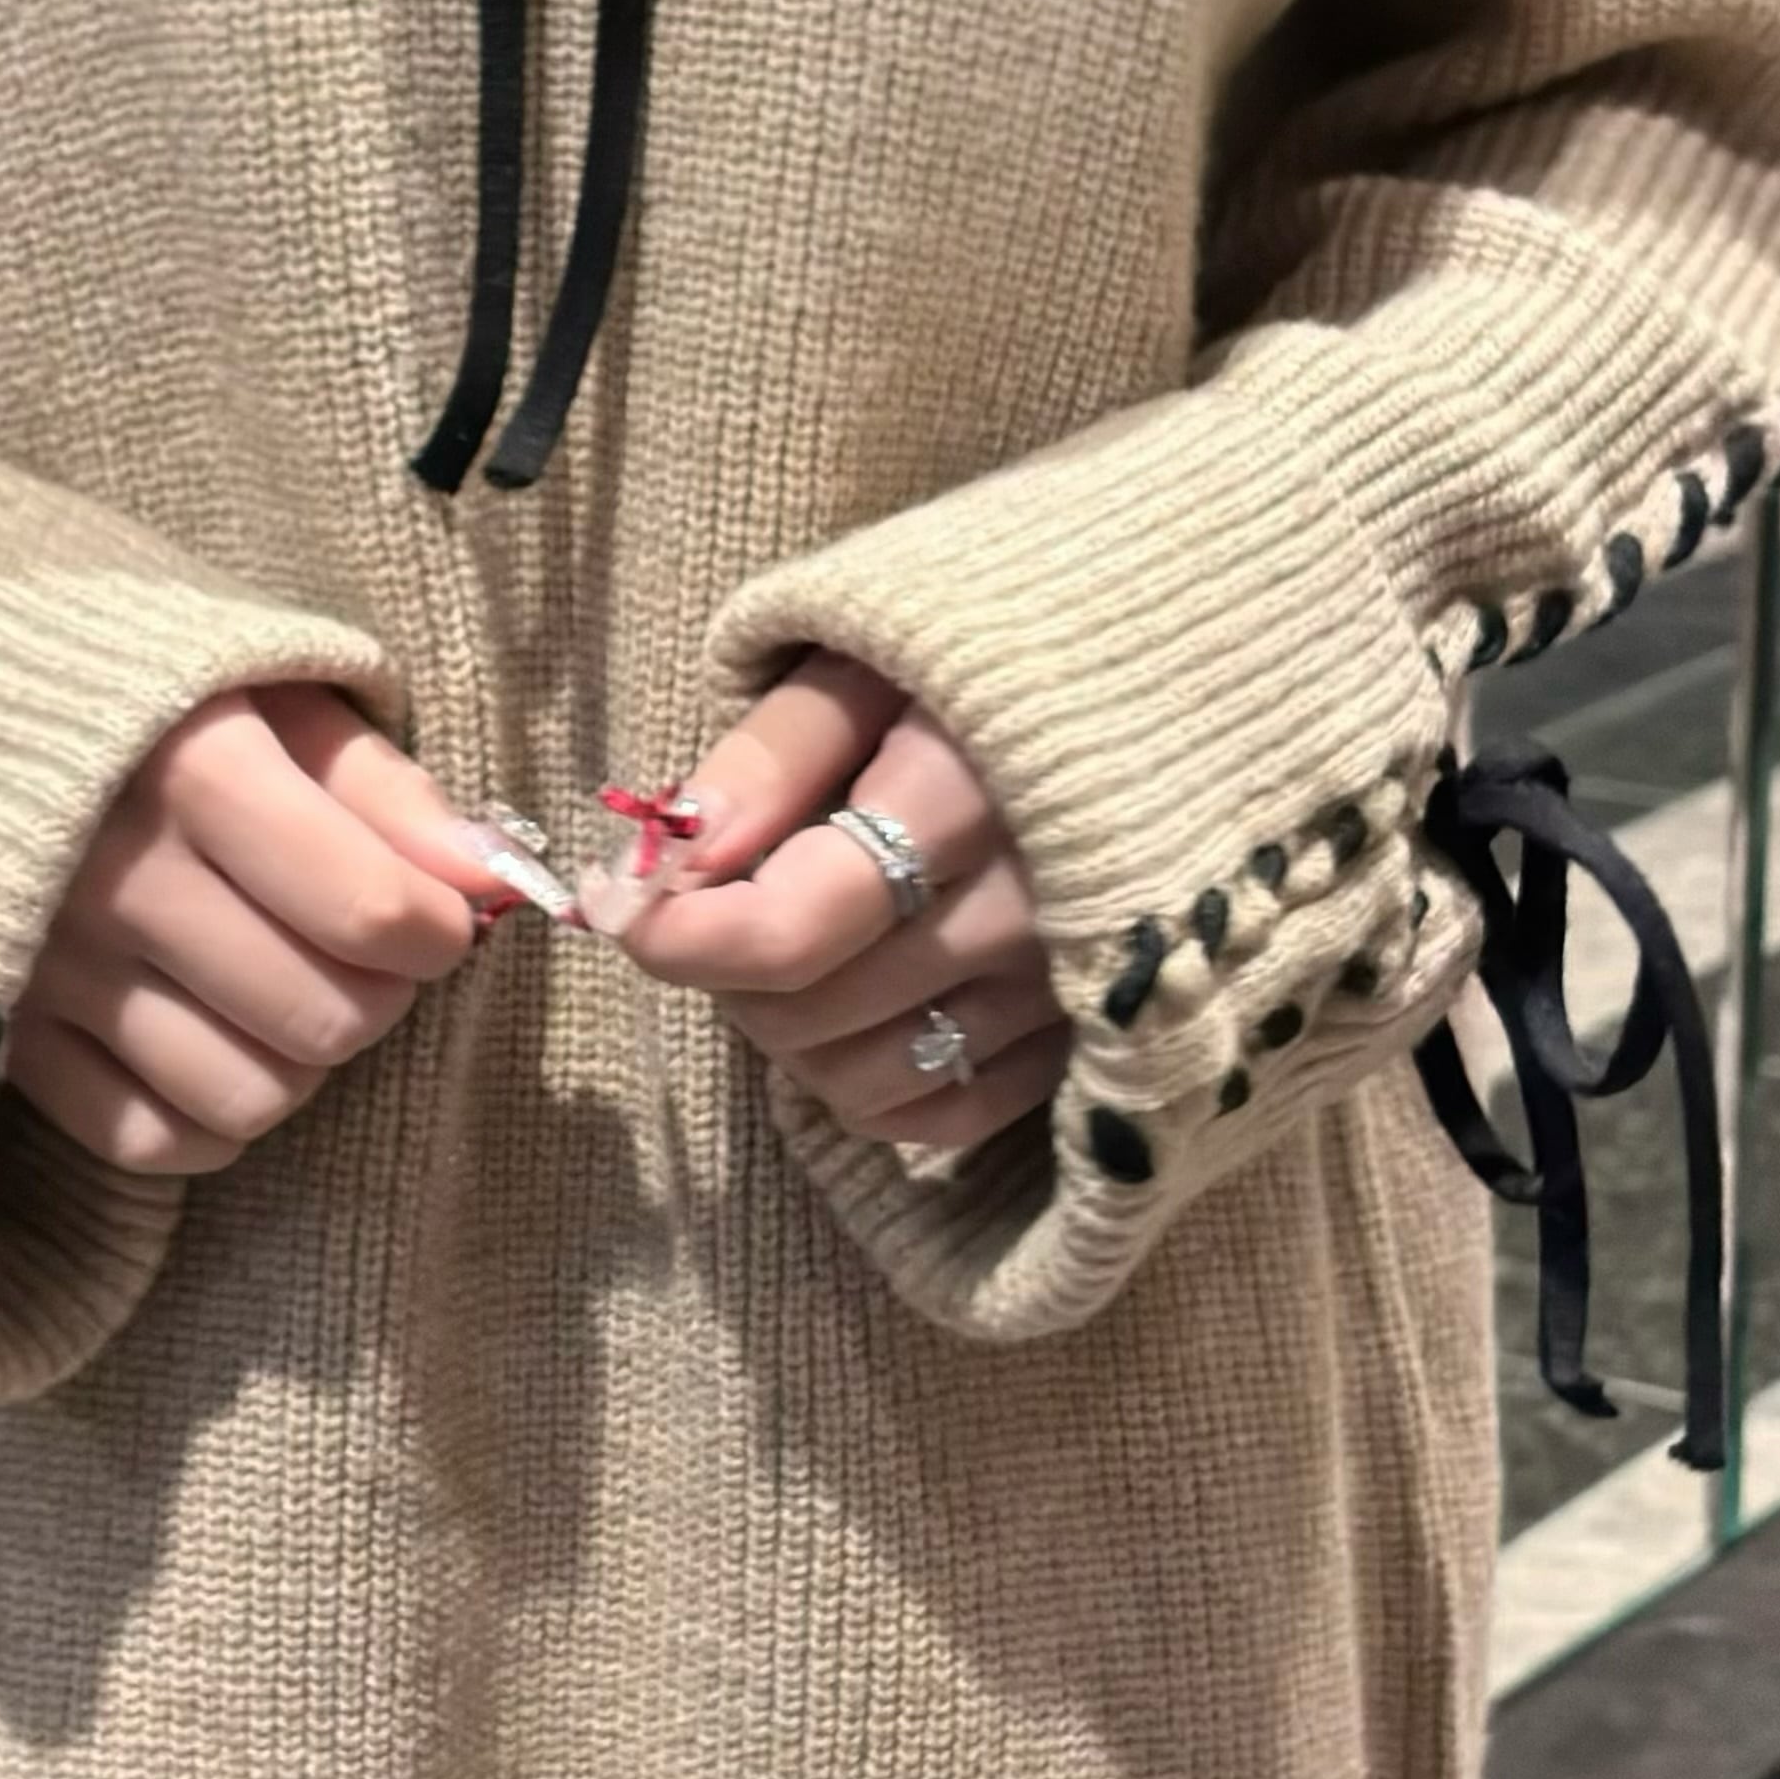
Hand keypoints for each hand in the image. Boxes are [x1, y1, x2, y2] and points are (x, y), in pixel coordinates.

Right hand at [6, 678, 527, 1176]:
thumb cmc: (141, 690)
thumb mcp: (268, 689)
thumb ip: (382, 785)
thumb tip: (489, 877)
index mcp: (187, 765)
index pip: (365, 910)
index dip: (437, 931)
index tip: (437, 914)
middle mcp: (112, 876)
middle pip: (320, 1017)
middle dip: (382, 997)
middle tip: (368, 952)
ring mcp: (49, 966)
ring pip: (246, 1094)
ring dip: (303, 1063)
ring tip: (292, 994)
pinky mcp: (2, 1033)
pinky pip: (150, 1139)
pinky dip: (212, 1119)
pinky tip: (222, 1046)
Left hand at [592, 646, 1067, 1150]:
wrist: (1158, 685)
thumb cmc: (987, 661)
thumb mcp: (868, 661)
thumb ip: (770, 756)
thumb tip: (673, 857)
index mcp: (966, 797)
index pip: (787, 929)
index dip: (677, 936)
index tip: (621, 905)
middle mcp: (1027, 910)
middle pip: (807, 1012)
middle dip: (725, 969)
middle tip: (730, 900)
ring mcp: (1066, 990)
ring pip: (860, 1081)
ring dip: (790, 1033)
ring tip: (801, 947)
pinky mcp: (1090, 1043)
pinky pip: (939, 1118)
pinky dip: (873, 1082)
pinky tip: (865, 1005)